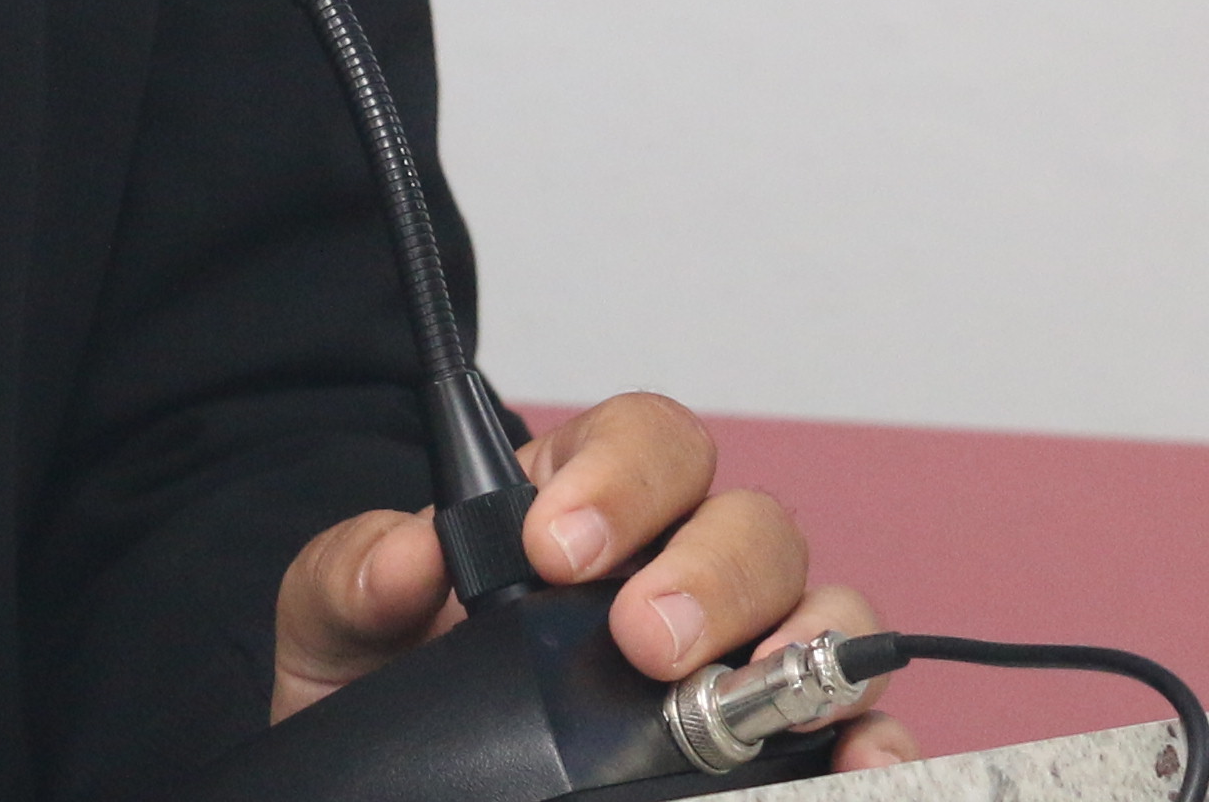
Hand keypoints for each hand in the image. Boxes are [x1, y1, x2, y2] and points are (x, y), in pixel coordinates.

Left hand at [267, 391, 921, 765]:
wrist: (392, 776)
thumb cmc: (382, 677)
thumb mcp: (337, 622)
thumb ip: (353, 573)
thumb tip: (405, 554)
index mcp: (584, 506)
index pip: (644, 440)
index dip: (621, 476)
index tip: (561, 543)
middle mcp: (681, 565)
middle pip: (748, 525)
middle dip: (707, 575)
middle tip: (645, 640)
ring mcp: (739, 650)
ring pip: (819, 609)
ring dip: (803, 646)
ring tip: (754, 697)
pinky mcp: (775, 741)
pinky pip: (852, 721)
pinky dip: (871, 735)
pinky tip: (856, 758)